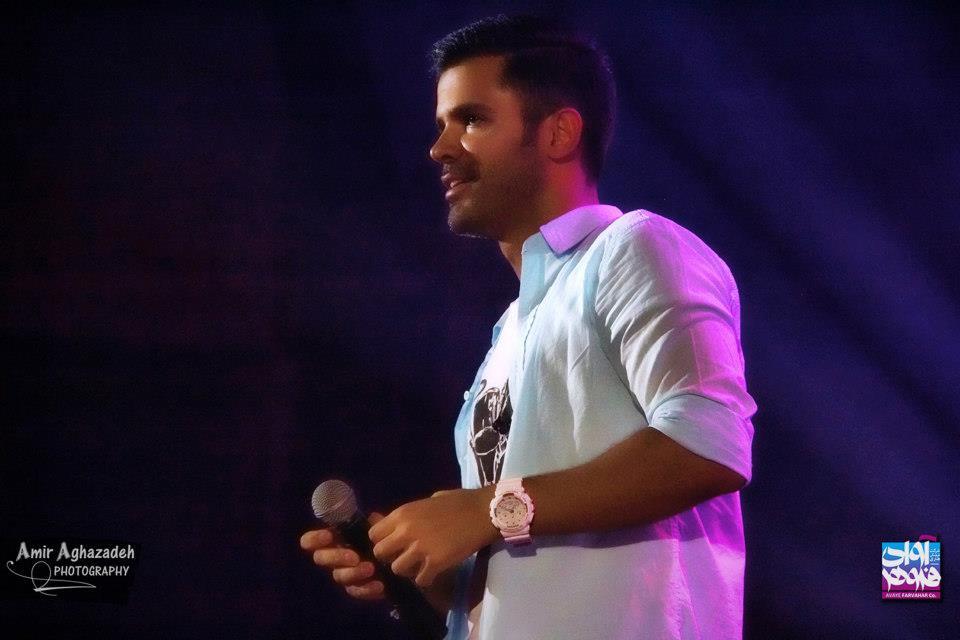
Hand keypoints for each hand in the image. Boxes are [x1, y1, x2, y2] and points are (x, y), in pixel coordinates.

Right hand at [300, 513, 385, 600]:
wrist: (395, 559)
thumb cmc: (379, 539)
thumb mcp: (378, 530)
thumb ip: (375, 525)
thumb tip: (374, 519)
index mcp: (333, 540)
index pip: (310, 541)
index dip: (314, 539)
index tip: (329, 535)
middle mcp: (333, 558)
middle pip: (321, 559)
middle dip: (336, 557)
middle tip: (355, 557)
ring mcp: (342, 574)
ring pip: (339, 576)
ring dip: (354, 573)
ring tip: (371, 568)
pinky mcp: (355, 588)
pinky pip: (356, 591)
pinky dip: (367, 589)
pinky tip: (379, 585)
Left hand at [368, 487, 496, 587]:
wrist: (483, 511)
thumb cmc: (458, 501)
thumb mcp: (428, 501)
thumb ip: (409, 515)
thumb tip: (393, 523)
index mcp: (403, 513)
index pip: (373, 534)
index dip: (381, 540)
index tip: (392, 543)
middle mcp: (406, 531)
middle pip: (380, 553)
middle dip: (390, 557)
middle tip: (404, 556)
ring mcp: (420, 548)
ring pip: (397, 569)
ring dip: (407, 569)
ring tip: (419, 565)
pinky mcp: (436, 562)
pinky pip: (420, 580)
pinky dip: (425, 579)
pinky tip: (433, 572)